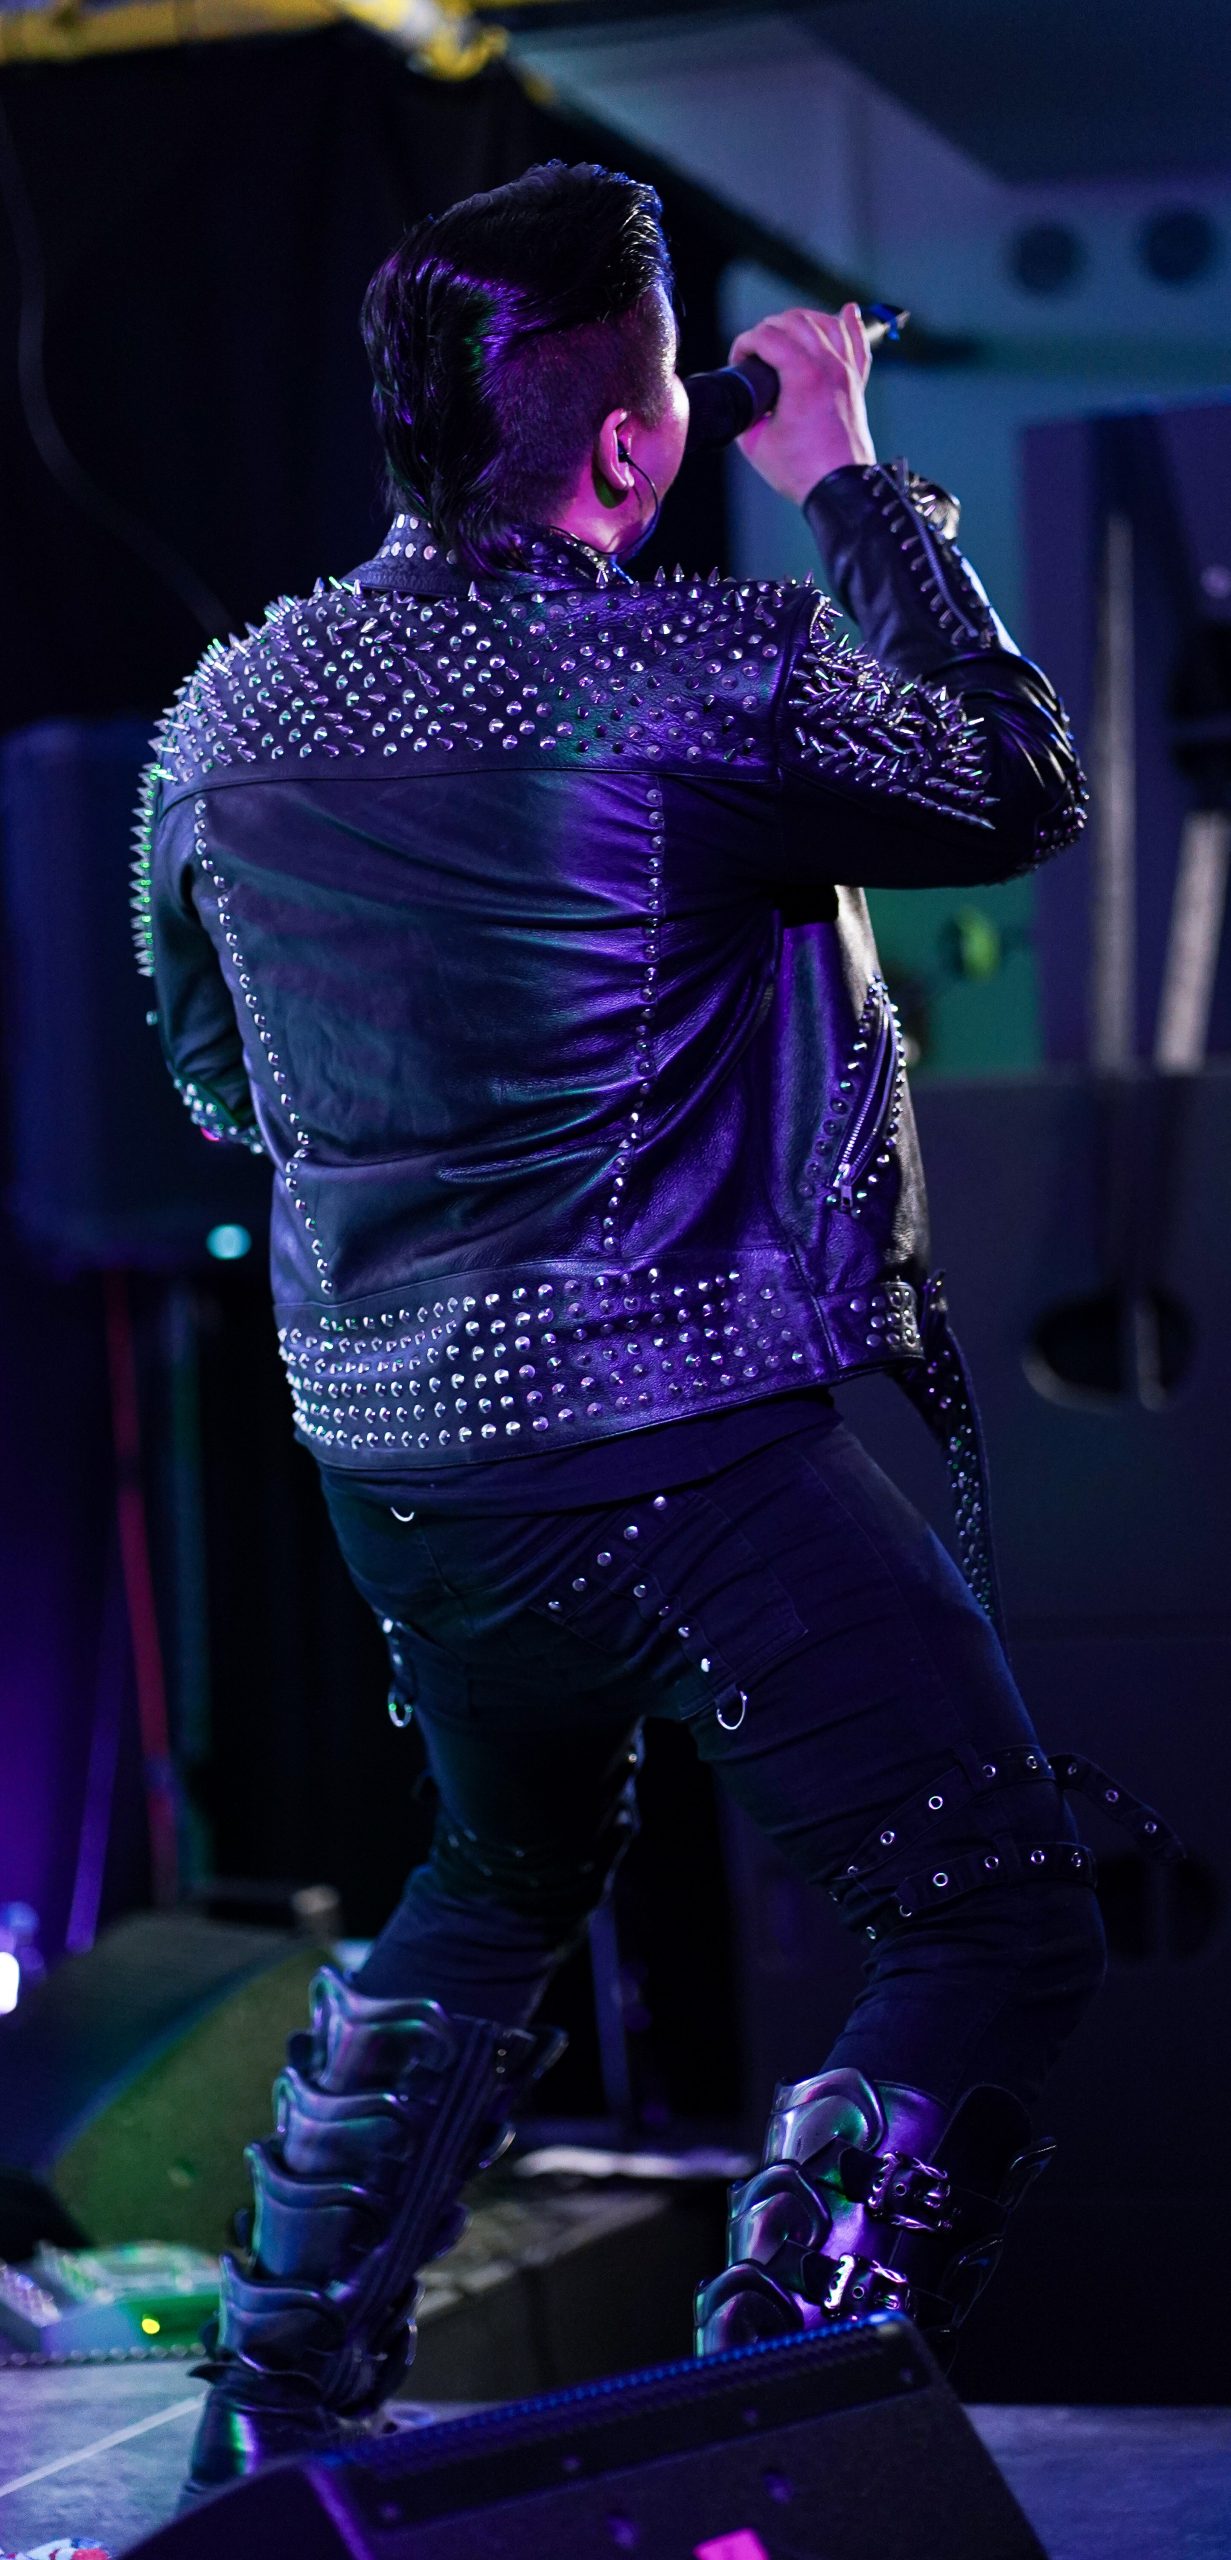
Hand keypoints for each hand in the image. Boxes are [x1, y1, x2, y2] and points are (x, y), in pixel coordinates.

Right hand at [728, 303, 875, 503]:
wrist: (840, 488)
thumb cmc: (801, 470)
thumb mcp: (755, 441)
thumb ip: (745, 410)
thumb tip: (746, 396)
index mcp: (802, 376)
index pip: (767, 336)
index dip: (745, 343)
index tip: (738, 360)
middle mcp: (828, 365)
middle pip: (795, 321)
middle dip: (768, 328)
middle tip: (755, 350)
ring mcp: (846, 371)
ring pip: (824, 322)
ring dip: (800, 319)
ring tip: (783, 331)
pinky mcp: (856, 382)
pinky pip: (857, 342)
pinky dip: (850, 323)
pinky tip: (846, 311)